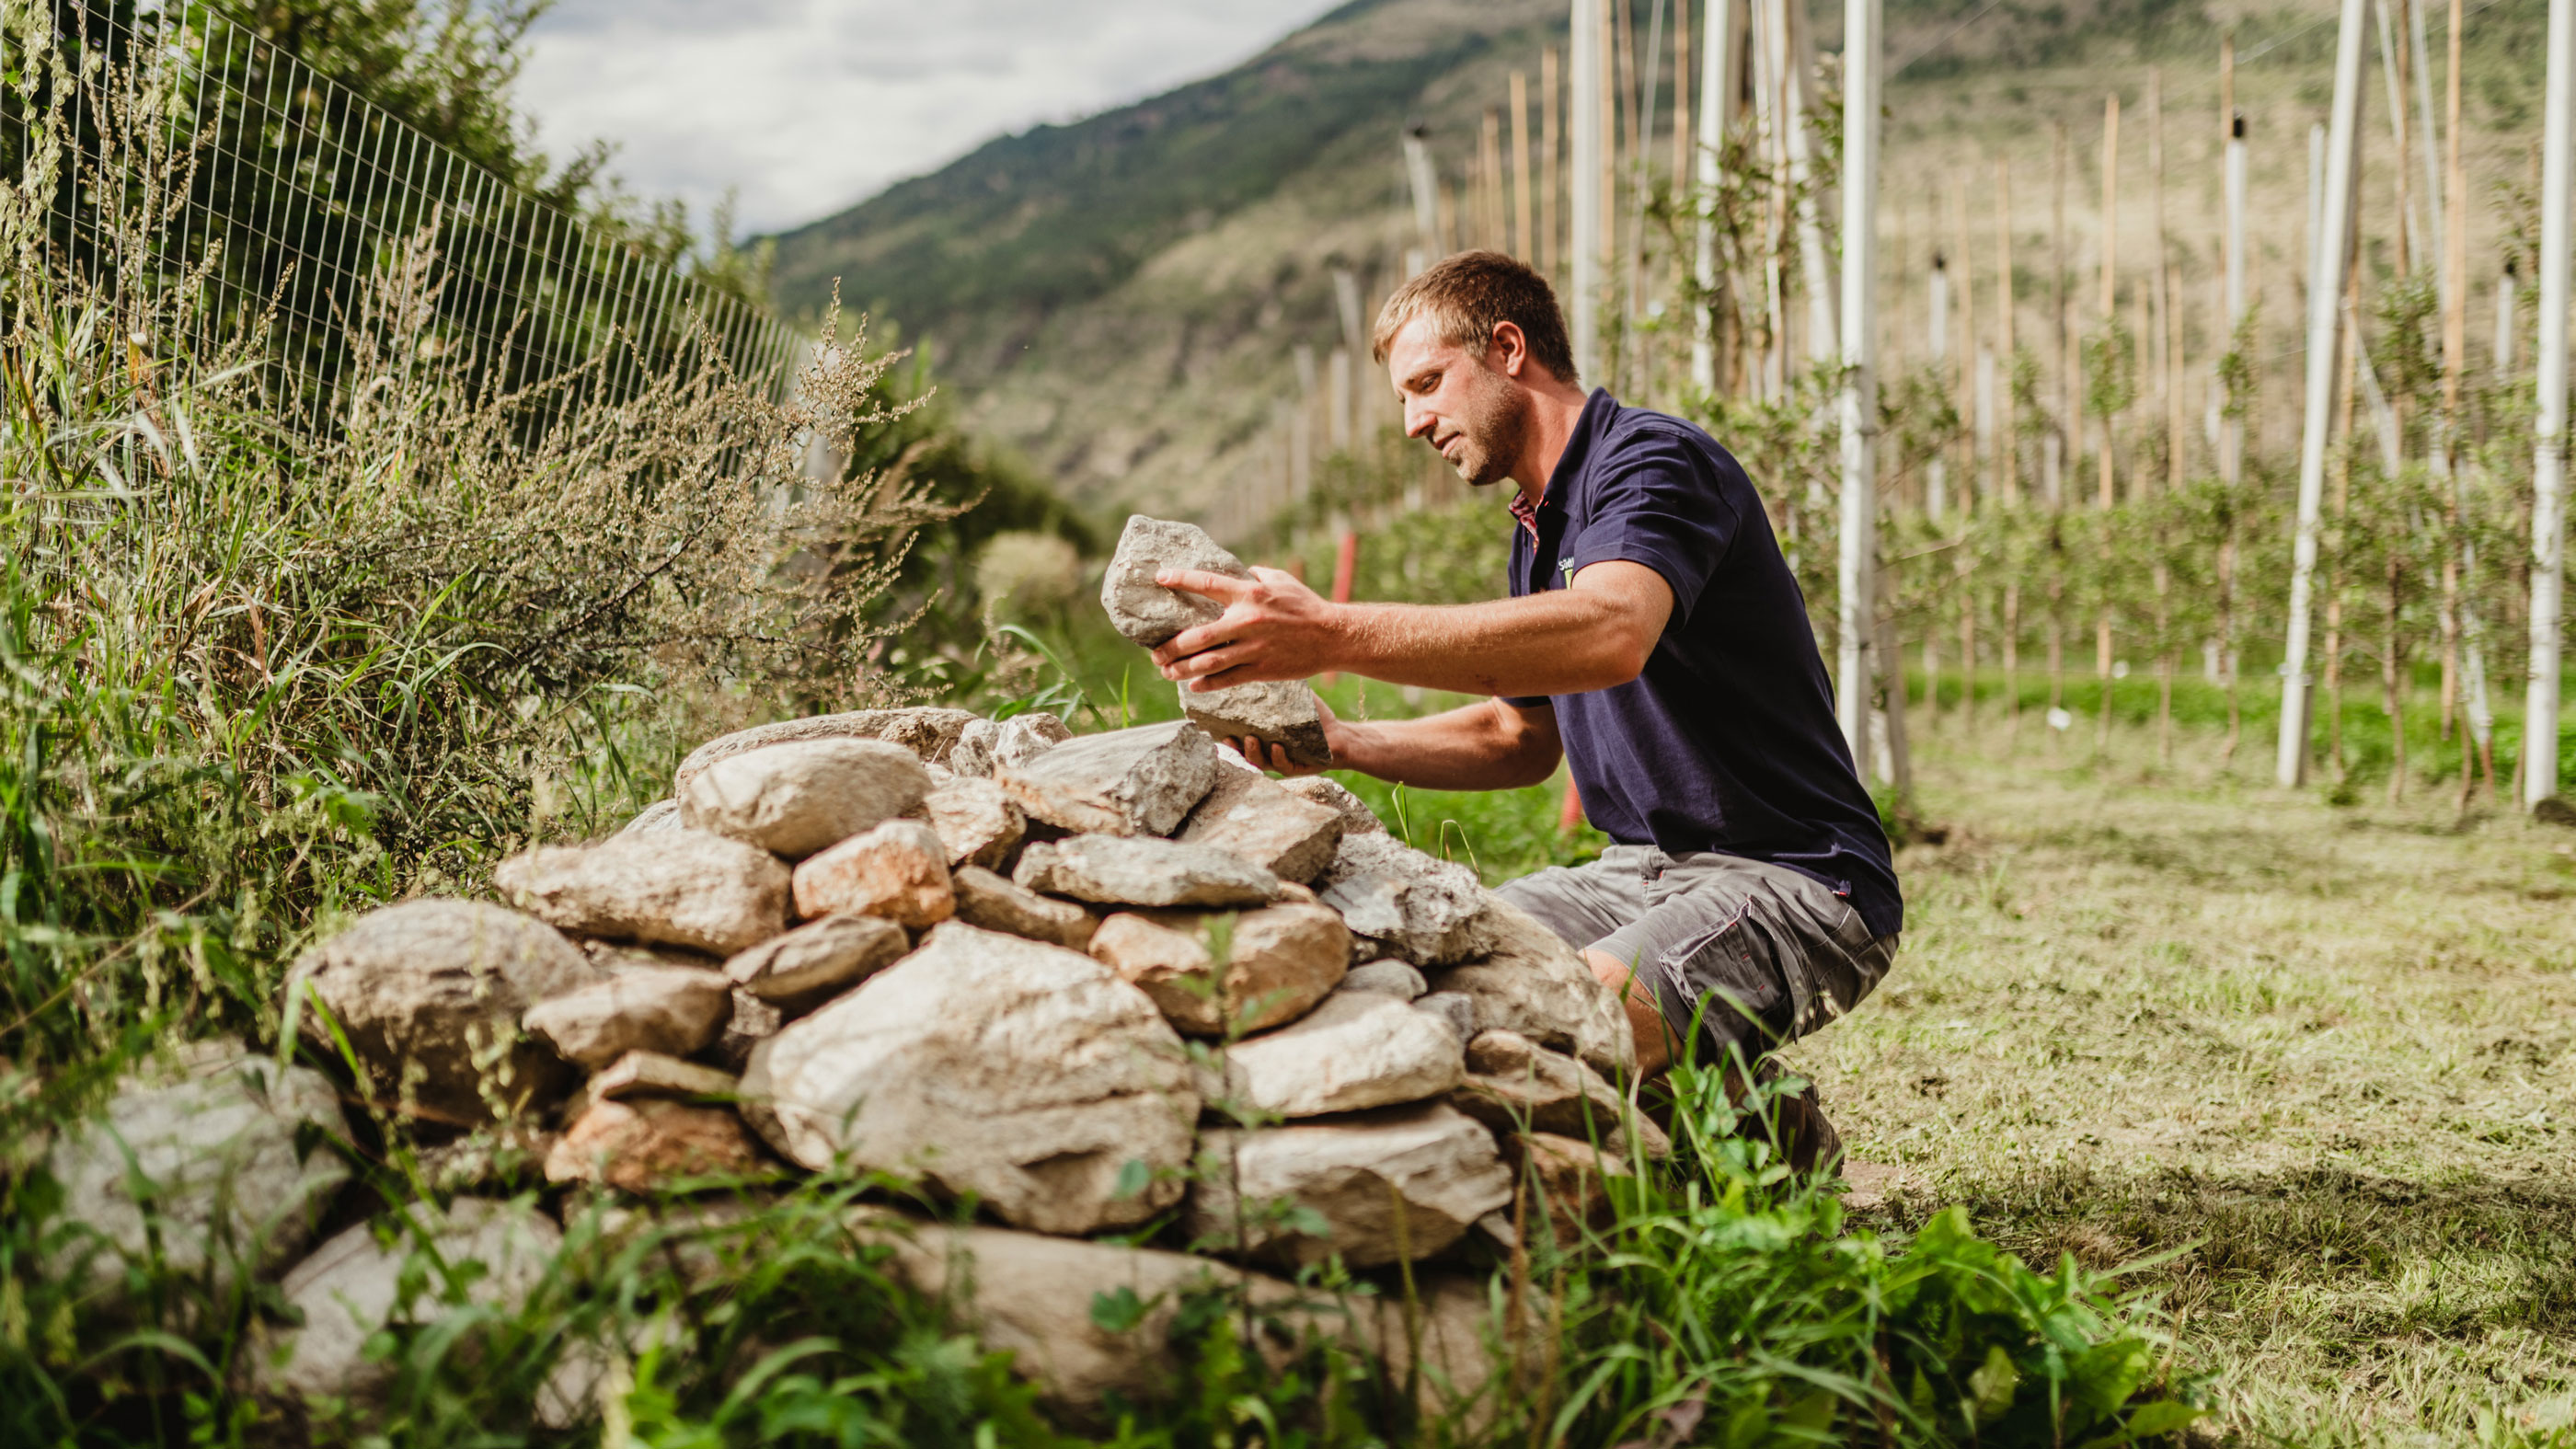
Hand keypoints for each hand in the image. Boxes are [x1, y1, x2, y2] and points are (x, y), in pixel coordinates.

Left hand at [1150, 566, 1341, 689]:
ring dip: (1182, 669)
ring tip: (1167, 672)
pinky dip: (1207, 684)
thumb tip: (1240, 572)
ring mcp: (1253, 648)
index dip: (1180, 579)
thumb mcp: (1281, 580)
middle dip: (1171, 647)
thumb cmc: (1306, 605)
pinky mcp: (1262, 669)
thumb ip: (1256, 575)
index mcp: (1250, 594)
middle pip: (1197, 636)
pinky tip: (1193, 685)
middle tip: (1155, 654)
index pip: (1207, 584)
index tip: (1160, 578)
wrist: (1333, 636)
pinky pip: (1228, 679)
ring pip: (1208, 663)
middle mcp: (1247, 621)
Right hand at [1222, 696, 1349, 776]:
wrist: (1339, 734)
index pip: (1241, 739)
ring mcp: (1283, 762)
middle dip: (1236, 747)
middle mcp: (1269, 752)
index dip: (1228, 736)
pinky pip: (1286, 766)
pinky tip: (1277, 747)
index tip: (1217, 729)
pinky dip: (1279, 757)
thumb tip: (1262, 663)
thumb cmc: (1314, 719)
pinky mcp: (1300, 767)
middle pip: (1246, 753)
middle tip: (1230, 737)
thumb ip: (1279, 689)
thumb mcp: (1294, 701)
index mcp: (1264, 738)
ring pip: (1262, 762)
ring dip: (1254, 753)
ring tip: (1251, 740)